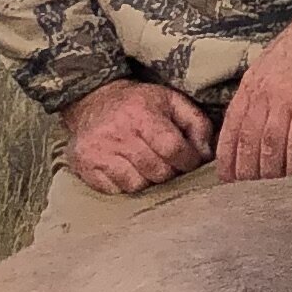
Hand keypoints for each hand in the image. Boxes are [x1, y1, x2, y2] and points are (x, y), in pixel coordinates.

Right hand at [58, 77, 212, 195]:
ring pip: (138, 185)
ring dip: (149, 179)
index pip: (173, 149)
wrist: (92, 100)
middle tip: (168, 163)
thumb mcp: (171, 101)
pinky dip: (127, 185)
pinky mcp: (86, 167)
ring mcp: (98, 152)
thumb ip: (197, 123)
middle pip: (158, 171)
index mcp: (141, 114)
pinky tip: (129, 169)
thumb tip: (205, 153)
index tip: (189, 160)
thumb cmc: (139, 104)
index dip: (188, 160)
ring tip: (148, 165)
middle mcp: (117, 134)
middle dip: (170, 171)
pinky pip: (116, 191)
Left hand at [215, 0, 291, 180]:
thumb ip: (265, 88)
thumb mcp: (276, 61)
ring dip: (266, 175)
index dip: (226, 156)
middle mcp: (263, 92)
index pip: (230, 127)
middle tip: (243, 197)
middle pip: (245, 141)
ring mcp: (285, 98)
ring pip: (267, 146)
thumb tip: (262, 115)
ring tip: (266, 195)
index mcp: (252, 82)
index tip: (226, 179)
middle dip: (243, 172)